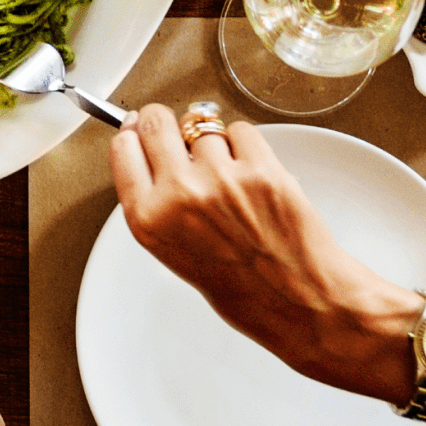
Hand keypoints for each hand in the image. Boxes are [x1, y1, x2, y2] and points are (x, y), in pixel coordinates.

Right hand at [109, 104, 420, 401]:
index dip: (134, 133)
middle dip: (166, 123)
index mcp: (149, 220)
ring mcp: (221, 179)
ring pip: (204, 128)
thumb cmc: (243, 288)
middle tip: (179, 133)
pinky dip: (247, 146)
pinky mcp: (261, 170)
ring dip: (215, 144)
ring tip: (232, 179)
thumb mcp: (175, 251)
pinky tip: (253, 175)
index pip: (123, 148)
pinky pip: (241, 131)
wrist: (302, 303)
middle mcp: (179, 195)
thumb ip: (157, 203)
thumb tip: (151, 155)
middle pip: (157, 122)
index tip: (140, 129)